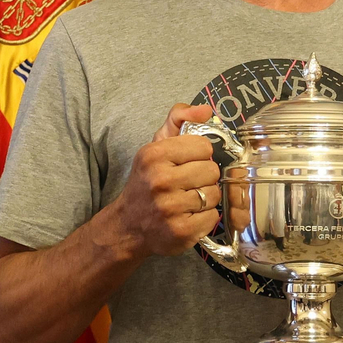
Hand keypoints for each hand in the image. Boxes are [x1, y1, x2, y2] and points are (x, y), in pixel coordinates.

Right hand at [115, 104, 219, 257]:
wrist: (128, 226)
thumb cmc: (146, 182)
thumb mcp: (155, 146)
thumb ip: (178, 119)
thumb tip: (206, 110)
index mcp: (154, 155)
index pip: (203, 146)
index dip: (199, 154)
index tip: (188, 162)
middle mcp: (160, 181)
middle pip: (211, 170)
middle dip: (203, 176)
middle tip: (188, 183)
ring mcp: (170, 209)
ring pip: (214, 193)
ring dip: (205, 197)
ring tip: (188, 199)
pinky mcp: (181, 232)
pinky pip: (213, 216)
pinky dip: (205, 217)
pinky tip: (189, 215)